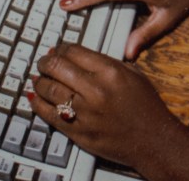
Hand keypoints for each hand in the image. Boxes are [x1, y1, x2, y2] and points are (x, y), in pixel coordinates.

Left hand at [31, 43, 185, 168]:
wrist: (153, 140)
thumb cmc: (145, 106)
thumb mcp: (133, 74)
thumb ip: (106, 62)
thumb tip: (78, 55)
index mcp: (110, 72)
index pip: (73, 51)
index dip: (61, 48)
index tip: (58, 50)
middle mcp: (95, 90)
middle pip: (56, 67)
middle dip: (45, 61)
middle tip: (43, 62)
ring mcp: (85, 112)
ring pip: (48, 89)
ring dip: (40, 80)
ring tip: (39, 77)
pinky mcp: (77, 132)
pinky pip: (49, 114)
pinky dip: (37, 104)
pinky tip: (35, 96)